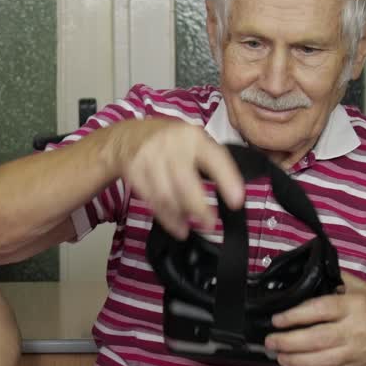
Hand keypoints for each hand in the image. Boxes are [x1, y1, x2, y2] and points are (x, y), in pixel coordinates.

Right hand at [107, 119, 244, 238]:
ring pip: (166, 195)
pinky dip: (166, 218)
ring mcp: (150, 158)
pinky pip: (152, 200)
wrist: (128, 136)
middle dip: (199, 207)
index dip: (227, 180)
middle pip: (185, 181)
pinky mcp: (134, 172)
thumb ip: (210, 160)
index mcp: (194, 138)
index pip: (214, 158)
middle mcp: (172, 145)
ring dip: (180, 216)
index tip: (237, 201)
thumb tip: (231, 193)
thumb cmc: (170, 141)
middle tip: (210, 225)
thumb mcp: (193, 140)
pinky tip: (176, 227)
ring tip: (190, 229)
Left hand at [264, 272, 365, 365]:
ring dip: (295, 361)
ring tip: (279, 356)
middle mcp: (355, 331)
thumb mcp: (363, 287)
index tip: (277, 319)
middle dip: (288, 342)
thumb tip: (308, 272)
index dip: (295, 315)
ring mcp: (356, 353)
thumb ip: (337, 279)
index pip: (320, 310)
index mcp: (355, 306)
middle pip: (317, 339)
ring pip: (321, 361)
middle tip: (270, 341)